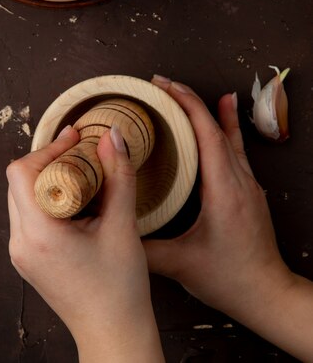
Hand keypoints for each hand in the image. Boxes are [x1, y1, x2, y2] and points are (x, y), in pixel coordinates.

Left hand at [7, 125, 163, 361]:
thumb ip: (119, 176)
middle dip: (48, 161)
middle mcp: (19, 242)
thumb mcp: (123, 227)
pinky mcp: (26, 259)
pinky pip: (27, 217)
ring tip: (80, 176)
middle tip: (80, 153)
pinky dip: (46, 200)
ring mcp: (19, 253)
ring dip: (47, 180)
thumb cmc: (119, 290)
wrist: (113, 335)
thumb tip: (112, 137)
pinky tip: (74, 202)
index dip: (48, 148)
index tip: (75, 138)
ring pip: (21, 198)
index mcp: (38, 234)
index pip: (22, 172)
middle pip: (18, 182)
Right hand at [144, 76, 312, 360]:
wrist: (268, 294)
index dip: (185, 105)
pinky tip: (226, 118)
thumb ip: (143, 249)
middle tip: (162, 85)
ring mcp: (248, 187)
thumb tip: (111, 231)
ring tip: (188, 92)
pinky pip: (236, 151)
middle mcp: (239, 182)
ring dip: (207, 112)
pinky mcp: (248, 194)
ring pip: (229, 137)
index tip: (164, 87)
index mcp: (224, 191)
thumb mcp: (180, 265)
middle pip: (217, 128)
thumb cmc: (230, 279)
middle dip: (188, 101)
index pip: (207, 134)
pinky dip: (226, 129)